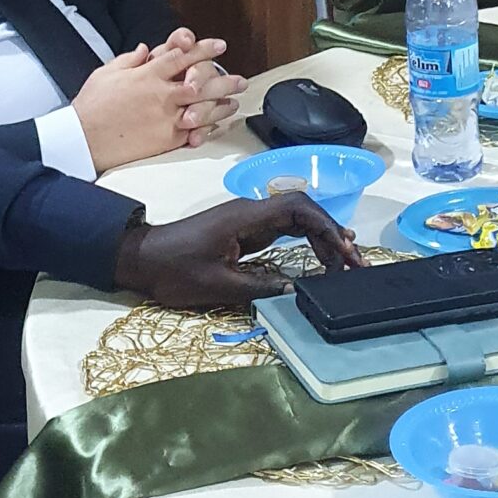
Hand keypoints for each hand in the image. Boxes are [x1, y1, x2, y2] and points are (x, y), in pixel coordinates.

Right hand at [73, 36, 247, 171]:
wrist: (84, 138)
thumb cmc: (91, 105)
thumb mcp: (106, 73)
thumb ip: (129, 59)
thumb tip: (144, 50)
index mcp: (147, 74)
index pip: (182, 56)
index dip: (203, 49)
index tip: (220, 45)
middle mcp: (161, 94)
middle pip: (201, 82)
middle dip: (223, 79)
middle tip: (239, 79)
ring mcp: (165, 117)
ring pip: (202, 108)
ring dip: (221, 104)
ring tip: (233, 102)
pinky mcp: (165, 139)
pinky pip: (192, 131)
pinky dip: (207, 128)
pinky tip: (216, 125)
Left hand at [114, 193, 365, 308]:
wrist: (143, 259)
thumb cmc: (175, 271)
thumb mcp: (217, 285)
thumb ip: (259, 286)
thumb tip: (297, 288)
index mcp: (246, 217)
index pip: (298, 209)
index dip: (326, 226)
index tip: (345, 250)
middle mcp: (252, 212)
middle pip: (304, 212)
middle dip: (332, 234)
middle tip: (354, 264)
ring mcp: (249, 220)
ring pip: (297, 220)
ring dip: (322, 238)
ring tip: (345, 264)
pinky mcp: (246, 231)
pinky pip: (285, 230)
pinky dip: (307, 241)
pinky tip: (321, 257)